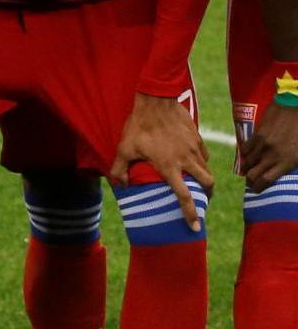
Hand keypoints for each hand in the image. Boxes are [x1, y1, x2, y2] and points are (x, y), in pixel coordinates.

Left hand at [111, 92, 211, 227]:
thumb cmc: (139, 126)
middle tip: (202, 201)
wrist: (157, 101)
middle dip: (207, 196)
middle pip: (207, 184)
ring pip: (208, 169)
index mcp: (169, 167)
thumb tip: (120, 186)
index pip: (184, 196)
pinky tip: (193, 162)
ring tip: (198, 183)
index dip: (191, 213)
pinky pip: (204, 155)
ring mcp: (195, 148)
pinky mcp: (198, 137)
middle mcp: (186, 160)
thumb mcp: (124, 148)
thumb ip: (119, 169)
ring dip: (205, 179)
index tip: (196, 227)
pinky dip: (202, 162)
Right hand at [240, 102, 297, 194]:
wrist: (295, 107)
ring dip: (247, 167)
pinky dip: (245, 153)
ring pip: (248, 162)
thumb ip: (292, 162)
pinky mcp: (258, 135)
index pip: (266, 180)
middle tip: (250, 182)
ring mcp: (264, 145)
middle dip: (250, 180)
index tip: (256, 190)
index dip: (259, 187)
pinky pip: (246, 148)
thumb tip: (284, 170)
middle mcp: (273, 155)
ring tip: (248, 168)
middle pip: (254, 174)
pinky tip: (247, 154)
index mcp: (287, 162)